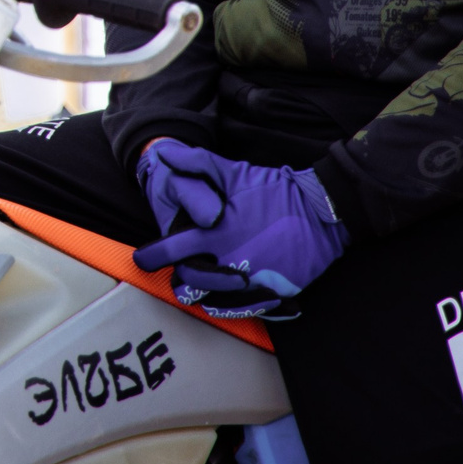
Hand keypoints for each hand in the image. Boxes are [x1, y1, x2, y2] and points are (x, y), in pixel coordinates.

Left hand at [133, 140, 346, 316]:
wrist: (320, 213)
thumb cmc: (272, 191)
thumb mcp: (232, 173)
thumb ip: (195, 163)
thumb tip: (161, 154)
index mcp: (216, 233)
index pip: (173, 251)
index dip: (153, 257)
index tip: (142, 260)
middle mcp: (231, 261)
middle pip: (190, 284)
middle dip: (179, 282)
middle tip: (175, 279)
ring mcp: (254, 281)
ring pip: (214, 302)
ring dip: (202, 297)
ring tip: (196, 291)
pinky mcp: (274, 293)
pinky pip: (243, 309)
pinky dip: (229, 307)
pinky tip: (223, 300)